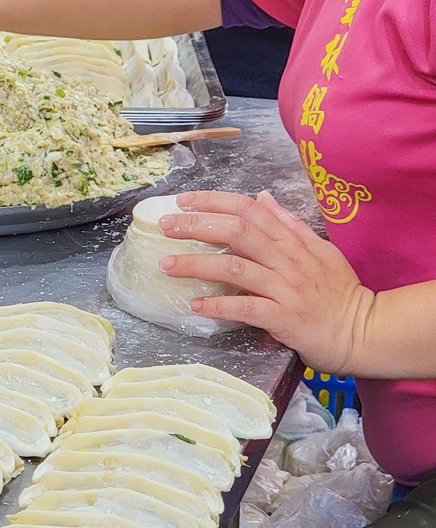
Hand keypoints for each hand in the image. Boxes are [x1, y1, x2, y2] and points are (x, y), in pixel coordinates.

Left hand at [158, 190, 374, 373]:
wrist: (363, 331)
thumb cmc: (338, 293)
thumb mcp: (319, 250)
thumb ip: (289, 224)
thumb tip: (262, 196)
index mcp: (292, 242)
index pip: (249, 210)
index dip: (214, 202)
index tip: (184, 201)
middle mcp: (287, 260)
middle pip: (236, 232)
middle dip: (196, 226)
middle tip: (166, 226)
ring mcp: (285, 288)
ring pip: (234, 268)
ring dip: (196, 264)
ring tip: (166, 265)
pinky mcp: (283, 317)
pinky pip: (245, 307)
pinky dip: (218, 305)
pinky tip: (195, 305)